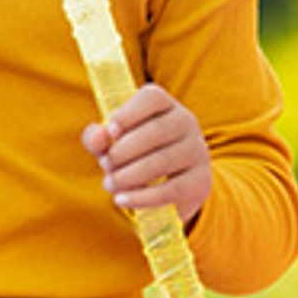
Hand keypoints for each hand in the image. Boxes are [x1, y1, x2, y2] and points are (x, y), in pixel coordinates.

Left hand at [83, 82, 214, 219]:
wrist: (174, 189)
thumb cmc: (137, 156)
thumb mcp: (114, 144)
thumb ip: (98, 138)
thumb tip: (96, 138)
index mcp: (165, 105)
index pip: (152, 98)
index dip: (129, 113)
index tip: (111, 131)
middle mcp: (186, 122)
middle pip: (155, 131)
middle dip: (122, 151)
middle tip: (105, 165)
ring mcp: (197, 151)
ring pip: (161, 161)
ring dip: (128, 176)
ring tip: (110, 183)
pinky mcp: (200, 181)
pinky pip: (170, 189)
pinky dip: (142, 197)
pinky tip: (122, 199)